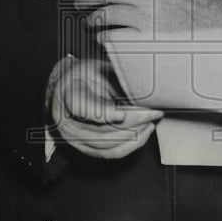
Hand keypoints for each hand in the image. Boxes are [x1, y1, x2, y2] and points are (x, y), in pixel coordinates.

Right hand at [47, 56, 162, 158]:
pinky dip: (130, 145)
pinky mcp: (85, 148)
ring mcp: (75, 139)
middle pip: (102, 130)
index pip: (82, 107)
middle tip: (153, 112)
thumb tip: (142, 88)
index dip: (104, 113)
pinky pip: (110, 153)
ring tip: (151, 121)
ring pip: (108, 145)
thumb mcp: (97, 67)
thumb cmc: (83, 74)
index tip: (123, 114)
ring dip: (135, 135)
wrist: (68, 86)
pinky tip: (143, 133)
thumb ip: (115, 79)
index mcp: (68, 95)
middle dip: (133, 122)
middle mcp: (68, 121)